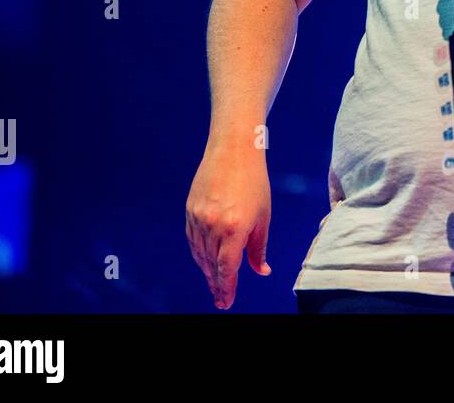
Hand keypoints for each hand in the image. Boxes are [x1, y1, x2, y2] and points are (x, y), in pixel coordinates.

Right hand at [185, 142, 271, 308]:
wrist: (233, 151)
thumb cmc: (254, 182)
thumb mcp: (263, 217)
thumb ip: (259, 248)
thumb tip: (261, 271)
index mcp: (234, 228)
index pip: (227, 268)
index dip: (226, 288)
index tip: (226, 302)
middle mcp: (212, 226)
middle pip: (211, 264)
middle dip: (216, 283)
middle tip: (221, 299)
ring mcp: (198, 218)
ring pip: (200, 254)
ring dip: (207, 270)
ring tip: (215, 283)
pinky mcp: (190, 210)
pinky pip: (192, 239)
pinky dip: (199, 253)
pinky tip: (205, 260)